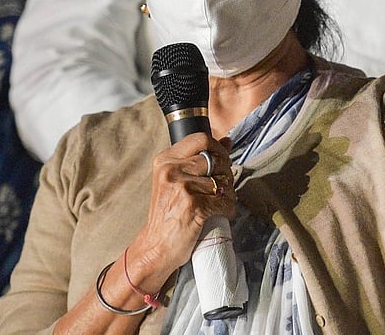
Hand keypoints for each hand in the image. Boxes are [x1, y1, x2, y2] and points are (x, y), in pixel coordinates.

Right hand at [131, 133, 235, 279]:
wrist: (156, 246)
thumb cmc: (168, 214)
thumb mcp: (177, 180)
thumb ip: (199, 159)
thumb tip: (227, 141)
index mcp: (165, 160)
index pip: (201, 138)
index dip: (218, 149)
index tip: (222, 161)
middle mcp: (171, 169)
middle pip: (216, 159)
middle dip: (226, 174)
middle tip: (222, 188)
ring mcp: (182, 186)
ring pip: (223, 181)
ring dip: (228, 194)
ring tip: (218, 204)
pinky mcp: (193, 205)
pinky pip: (224, 201)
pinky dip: (227, 209)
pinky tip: (220, 214)